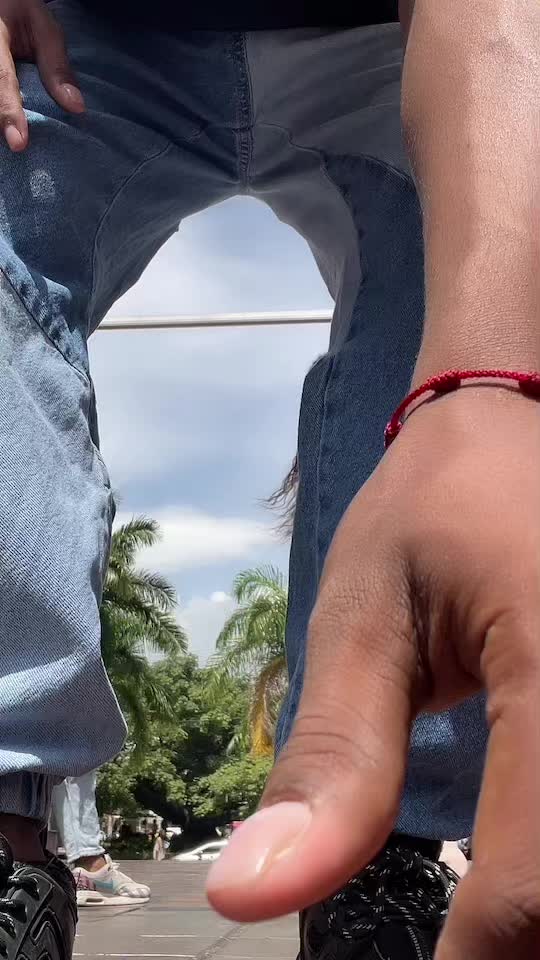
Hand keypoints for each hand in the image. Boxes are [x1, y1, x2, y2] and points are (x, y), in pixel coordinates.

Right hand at [0, 0, 83, 151]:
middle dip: (5, 122)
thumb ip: (56, 66)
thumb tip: (77, 107)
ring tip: (19, 139)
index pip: (2, 79)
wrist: (4, 7)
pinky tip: (17, 129)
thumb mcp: (44, 29)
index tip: (19, 142)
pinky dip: (7, 117)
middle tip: (19, 145)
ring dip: (4, 121)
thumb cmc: (24, 14)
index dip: (9, 112)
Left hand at [207, 387, 539, 958]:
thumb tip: (249, 892)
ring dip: (536, 909)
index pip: (532, 876)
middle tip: (449, 949)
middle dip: (513, 944)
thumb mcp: (362, 618)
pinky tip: (519, 866)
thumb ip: (333, 759)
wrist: (505, 436)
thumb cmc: (428, 511)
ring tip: (475, 923)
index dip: (475, 959)